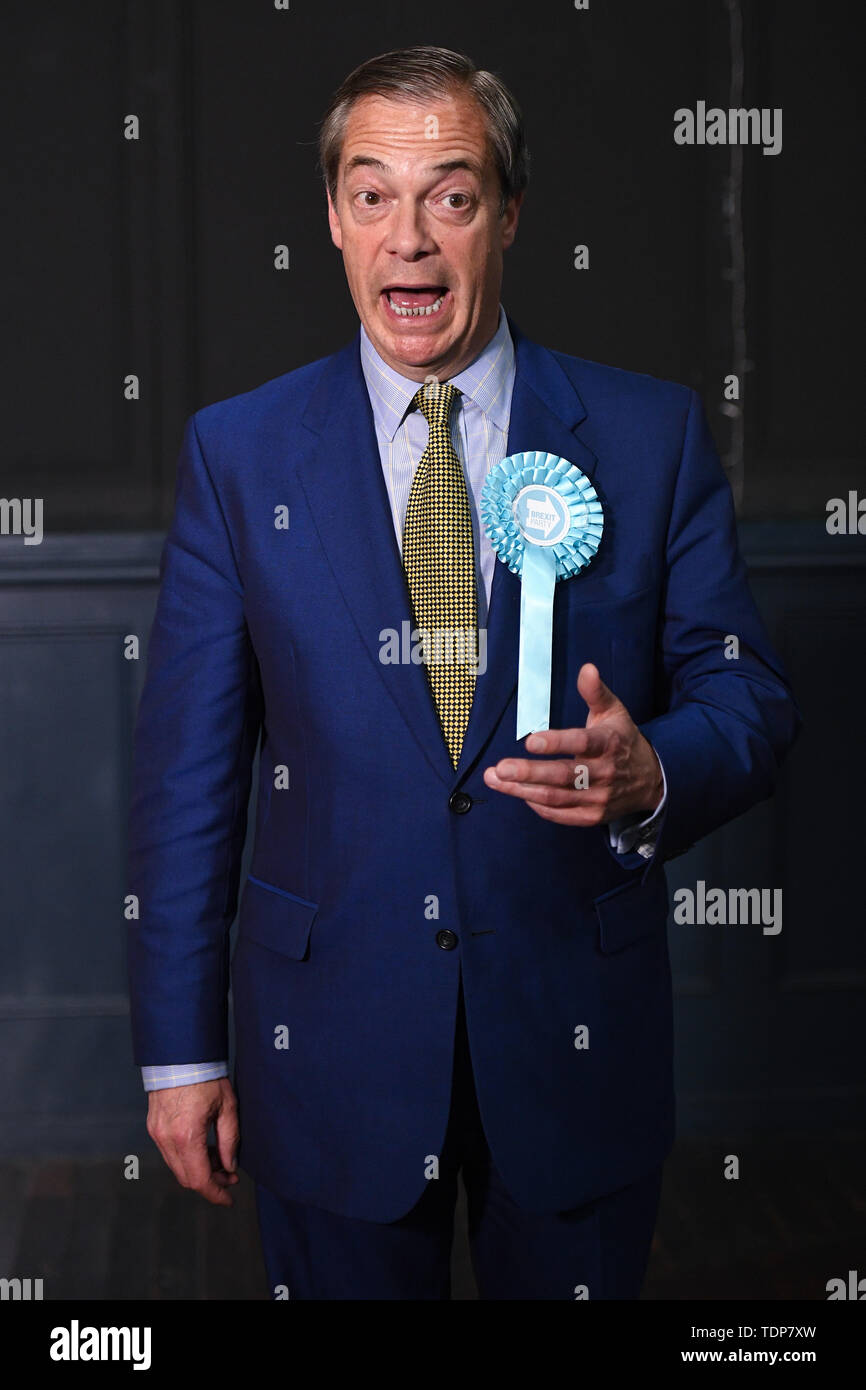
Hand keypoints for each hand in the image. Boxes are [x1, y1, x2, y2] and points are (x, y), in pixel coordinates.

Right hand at [146, 1076, 239, 1206]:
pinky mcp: (153, 1127)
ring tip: (220, 1160)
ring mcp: (156, 1134)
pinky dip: (187, 1158)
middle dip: (210, 1182)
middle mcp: (167, 1140)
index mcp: (187, 1137)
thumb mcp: (227, 1108)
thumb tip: (230, 1166)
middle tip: (229, 1176)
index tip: (228, 1199)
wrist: (180, 1056)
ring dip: (198, 1170)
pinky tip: (204, 1148)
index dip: (215, 1194)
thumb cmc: (206, 1078)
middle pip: (186, 1178)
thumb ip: (229, 1141)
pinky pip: (170, 1153)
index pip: (200, 1180)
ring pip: (177, 1167)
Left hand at [483, 663, 662, 825]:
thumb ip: (595, 692)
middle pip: (563, 777)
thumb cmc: (623, 740)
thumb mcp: (613, 712)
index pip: (581, 743)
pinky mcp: (593, 816)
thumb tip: (587, 668)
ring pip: (556, 798)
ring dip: (522, 790)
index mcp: (608, 743)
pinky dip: (537, 806)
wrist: (651, 780)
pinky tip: (518, 793)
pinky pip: (561, 815)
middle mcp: (604, 773)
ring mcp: (599, 798)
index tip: (530, 742)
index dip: (556, 743)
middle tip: (500, 769)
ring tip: (495, 779)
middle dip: (529, 773)